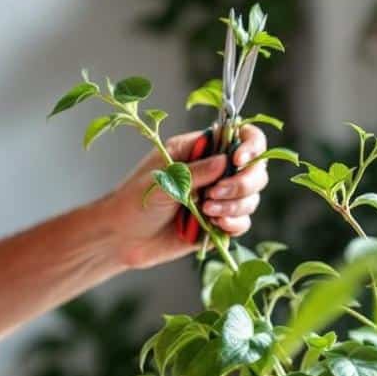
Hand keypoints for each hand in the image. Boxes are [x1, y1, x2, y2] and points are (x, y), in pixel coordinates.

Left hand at [101, 124, 268, 269]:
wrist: (122, 238)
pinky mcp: (218, 224)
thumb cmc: (134, 201)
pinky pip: (242, 222)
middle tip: (213, 194)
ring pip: (251, 197)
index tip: (239, 160)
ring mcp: (218, 198)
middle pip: (255, 169)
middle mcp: (213, 172)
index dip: (249, 146)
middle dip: (243, 182)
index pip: (239, 136)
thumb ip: (196, 172)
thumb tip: (227, 161)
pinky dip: (235, 224)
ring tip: (207, 212)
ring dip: (235, 205)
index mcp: (198, 150)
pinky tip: (215, 226)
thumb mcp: (163, 181)